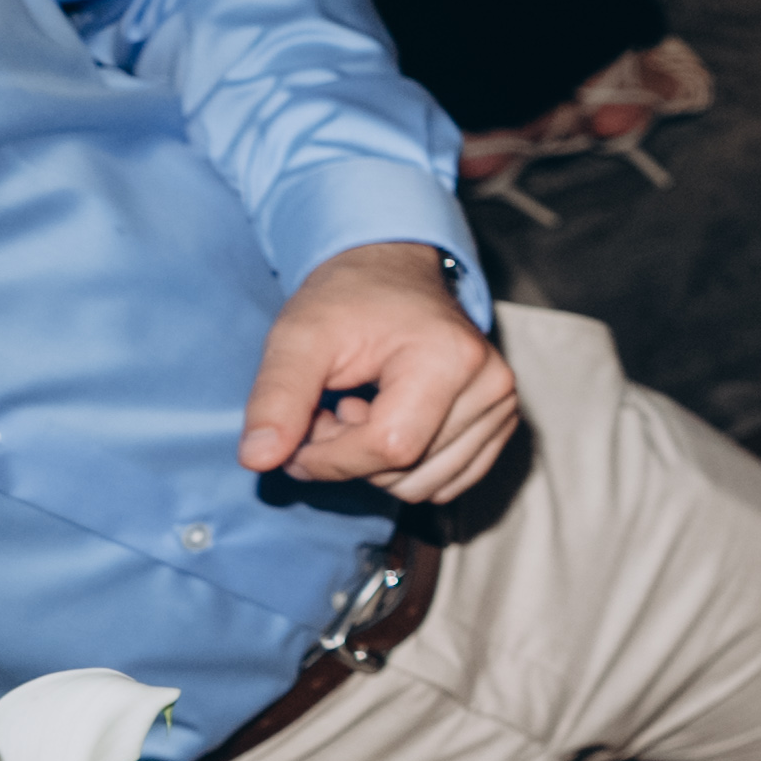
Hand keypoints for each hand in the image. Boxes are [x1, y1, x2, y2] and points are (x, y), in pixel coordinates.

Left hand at [241, 236, 524, 498]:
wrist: (392, 274)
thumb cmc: (347, 301)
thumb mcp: (298, 337)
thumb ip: (275, 397)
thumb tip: (257, 460)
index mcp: (450, 356)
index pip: (389, 448)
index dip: (329, 458)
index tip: (296, 436)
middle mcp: (491, 385)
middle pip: (407, 473)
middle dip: (350, 457)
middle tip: (329, 409)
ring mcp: (502, 407)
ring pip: (426, 487)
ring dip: (375, 466)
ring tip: (358, 413)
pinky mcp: (500, 425)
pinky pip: (448, 483)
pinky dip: (406, 470)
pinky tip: (388, 424)